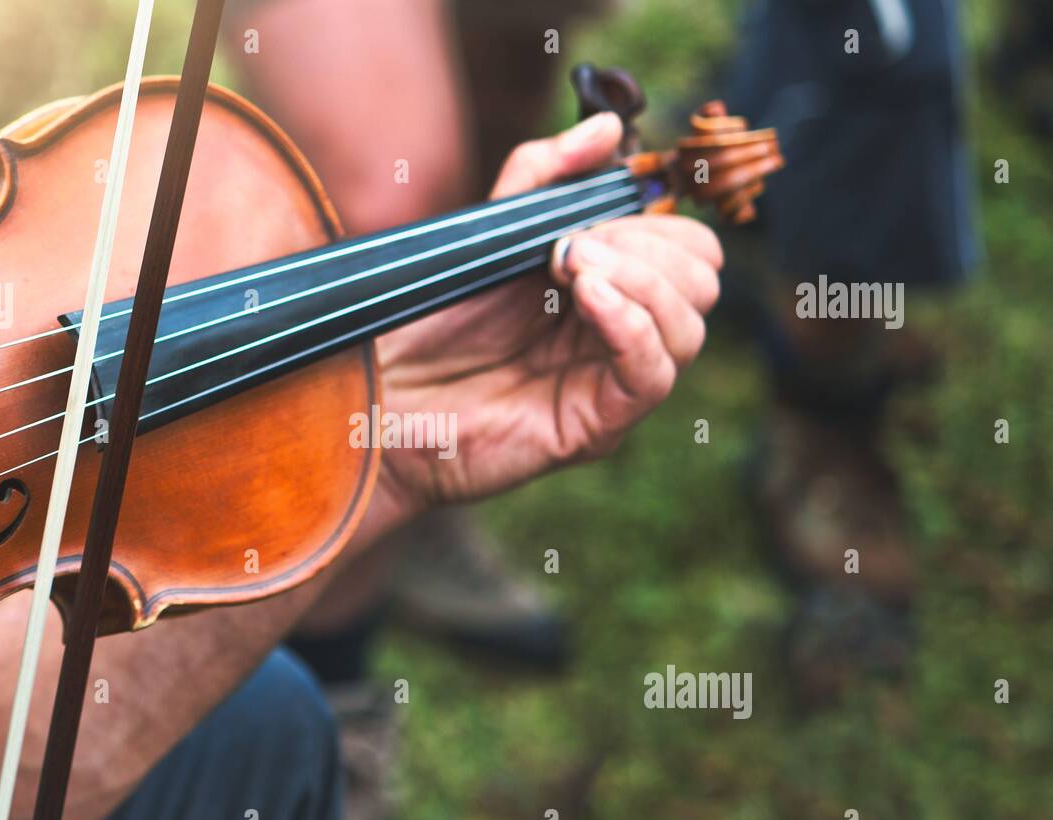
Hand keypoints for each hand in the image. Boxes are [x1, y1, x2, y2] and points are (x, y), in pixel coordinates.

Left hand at [372, 112, 722, 522]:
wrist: (384, 393)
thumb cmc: (431, 319)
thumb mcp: (491, 227)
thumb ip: (546, 171)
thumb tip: (613, 126)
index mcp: (611, 288)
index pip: (688, 249)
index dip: (651, 223)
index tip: (580, 222)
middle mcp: (622, 335)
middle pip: (701, 282)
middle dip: (648, 246)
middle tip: (572, 247)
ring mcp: (612, 382)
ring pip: (689, 326)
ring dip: (638, 279)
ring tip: (568, 269)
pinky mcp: (596, 425)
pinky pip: (653, 374)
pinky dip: (631, 324)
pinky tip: (589, 297)